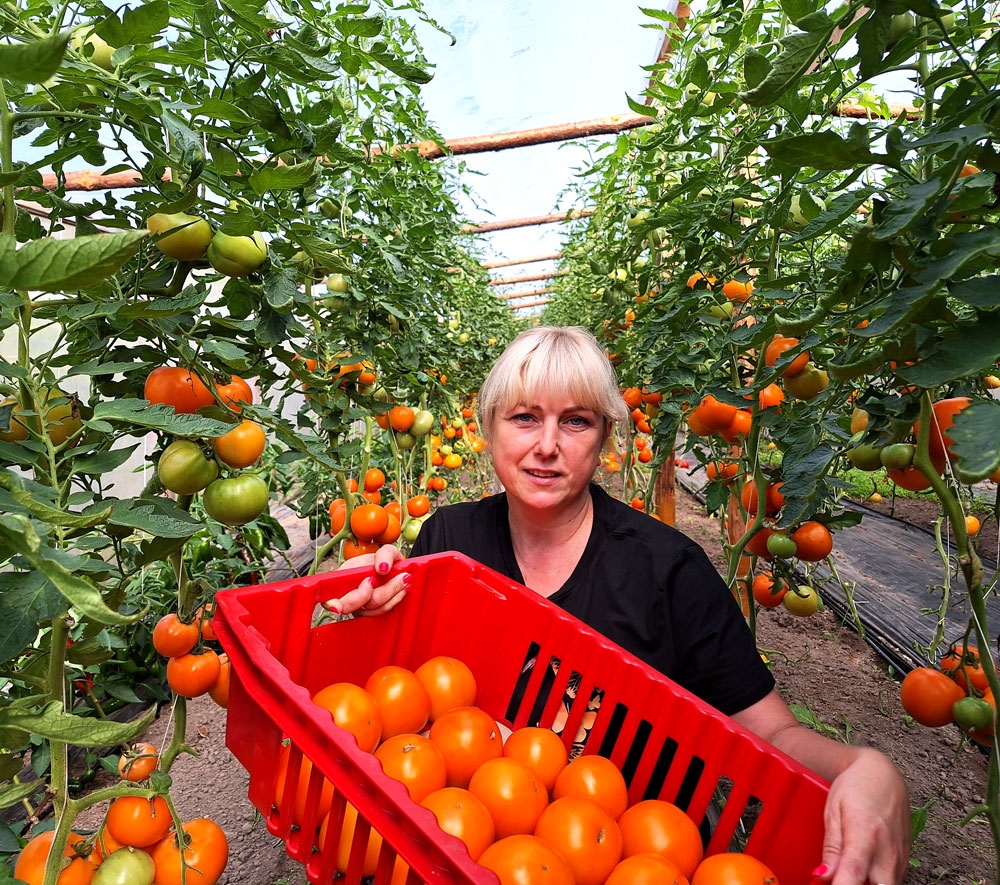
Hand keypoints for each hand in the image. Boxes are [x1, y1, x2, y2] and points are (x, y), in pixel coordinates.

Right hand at [322, 545, 409, 615]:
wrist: (393, 568)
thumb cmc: (382, 560)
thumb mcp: (385, 550)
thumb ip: (384, 554)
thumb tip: (382, 568)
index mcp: (342, 580)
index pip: (329, 598)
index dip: (332, 604)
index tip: (339, 605)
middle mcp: (348, 597)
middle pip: (358, 604)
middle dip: (382, 591)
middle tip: (399, 575)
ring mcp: (360, 607)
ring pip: (374, 608)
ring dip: (393, 593)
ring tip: (405, 578)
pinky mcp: (371, 612)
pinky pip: (382, 610)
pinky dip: (395, 598)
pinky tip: (403, 588)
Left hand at [814, 748, 910, 884]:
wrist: (883, 774)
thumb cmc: (856, 787)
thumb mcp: (833, 811)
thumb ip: (830, 847)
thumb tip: (823, 876)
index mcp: (865, 835)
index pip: (853, 873)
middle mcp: (887, 853)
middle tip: (837, 877)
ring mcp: (900, 860)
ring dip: (865, 884)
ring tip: (846, 871)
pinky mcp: (905, 864)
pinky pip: (890, 883)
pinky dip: (874, 881)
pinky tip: (861, 871)